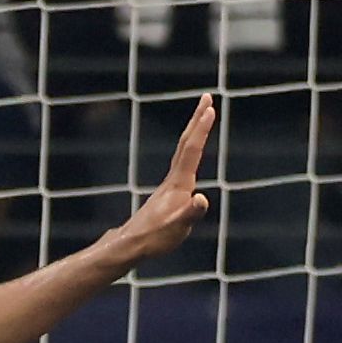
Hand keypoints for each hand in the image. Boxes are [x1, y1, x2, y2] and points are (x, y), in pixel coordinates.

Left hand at [91, 93, 215, 270]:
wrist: (131, 244)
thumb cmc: (155, 238)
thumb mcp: (177, 229)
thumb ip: (190, 214)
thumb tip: (202, 199)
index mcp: (179, 184)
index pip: (192, 151)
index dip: (202, 129)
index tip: (211, 108)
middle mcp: (173, 179)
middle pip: (186, 143)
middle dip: (197, 120)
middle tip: (207, 98)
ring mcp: (169, 185)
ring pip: (183, 150)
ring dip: (193, 131)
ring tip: (201, 118)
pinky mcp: (168, 192)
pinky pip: (182, 161)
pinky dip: (189, 148)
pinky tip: (190, 153)